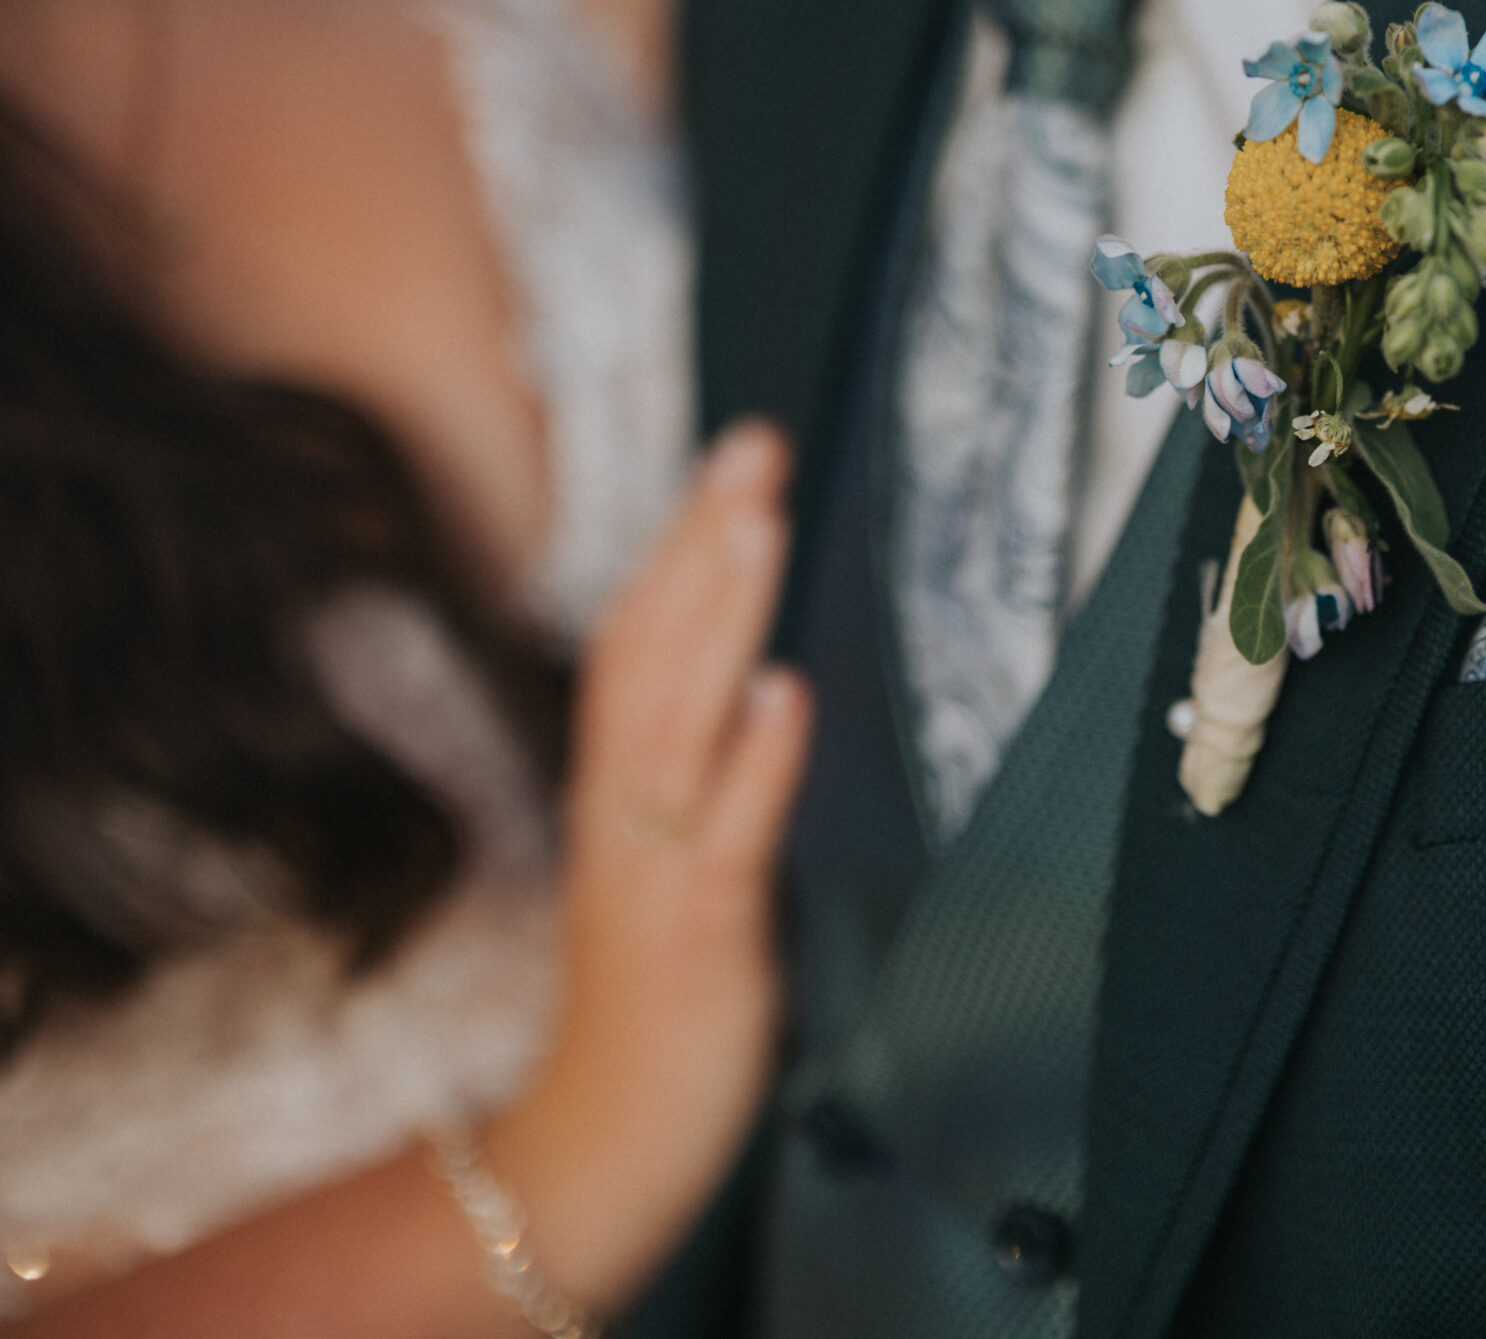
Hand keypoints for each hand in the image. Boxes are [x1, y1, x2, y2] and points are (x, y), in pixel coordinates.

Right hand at [483, 420, 809, 1314]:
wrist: (601, 1136)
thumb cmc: (648, 992)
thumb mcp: (667, 857)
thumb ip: (696, 769)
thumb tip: (749, 678)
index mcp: (620, 788)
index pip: (639, 642)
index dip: (680, 547)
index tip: (727, 460)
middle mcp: (628, 811)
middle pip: (651, 653)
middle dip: (701, 544)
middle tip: (748, 445)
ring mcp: (658, 867)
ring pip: (678, 721)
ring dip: (718, 620)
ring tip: (754, 525)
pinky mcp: (699, 934)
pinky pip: (726, 838)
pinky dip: (755, 762)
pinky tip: (788, 694)